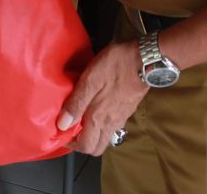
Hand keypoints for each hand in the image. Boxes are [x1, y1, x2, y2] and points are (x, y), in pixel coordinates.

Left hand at [57, 40, 148, 155]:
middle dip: (82, 144)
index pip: (86, 146)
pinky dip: (103, 124)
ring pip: (105, 137)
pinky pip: (113, 126)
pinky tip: (97, 108)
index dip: (71, 144)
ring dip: (93, 135)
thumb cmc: (115, 66)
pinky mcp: (128, 109)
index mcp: (99, 118)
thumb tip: (62, 125)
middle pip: (97, 147)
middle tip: (71, 128)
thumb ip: (77, 103)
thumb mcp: (90, 80)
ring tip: (82, 118)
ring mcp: (121, 117)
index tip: (60, 133)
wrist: (146, 58)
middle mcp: (111, 123)